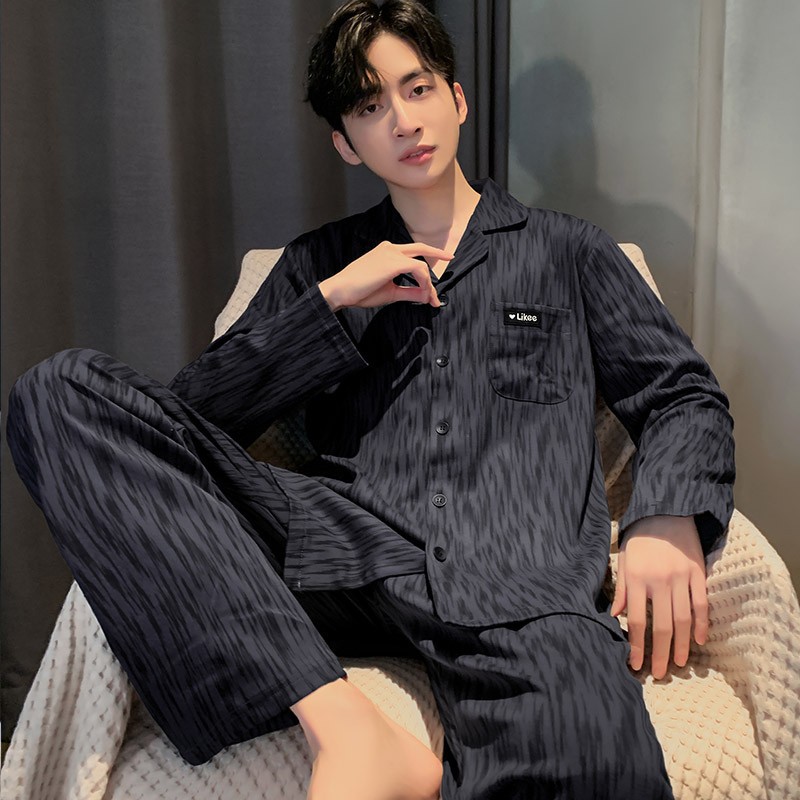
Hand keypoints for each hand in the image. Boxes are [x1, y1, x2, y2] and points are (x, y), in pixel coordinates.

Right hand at [319, 240, 453, 311]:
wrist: (340, 291)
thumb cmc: (360, 291)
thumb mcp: (390, 292)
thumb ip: (409, 292)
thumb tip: (427, 296)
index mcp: (386, 251)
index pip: (411, 256)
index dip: (424, 272)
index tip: (431, 290)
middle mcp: (390, 248)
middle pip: (420, 248)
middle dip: (437, 253)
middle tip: (450, 257)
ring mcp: (392, 253)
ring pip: (421, 265)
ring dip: (429, 283)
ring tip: (431, 299)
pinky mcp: (394, 262)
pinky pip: (418, 270)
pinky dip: (425, 282)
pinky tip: (425, 294)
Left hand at [610, 514, 707, 678]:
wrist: (666, 511)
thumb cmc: (640, 538)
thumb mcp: (623, 560)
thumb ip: (621, 589)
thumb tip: (614, 616)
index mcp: (637, 578)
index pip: (636, 621)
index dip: (636, 646)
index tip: (636, 664)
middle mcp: (659, 581)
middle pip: (662, 626)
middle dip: (660, 654)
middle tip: (660, 673)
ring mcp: (681, 578)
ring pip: (684, 619)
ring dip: (682, 645)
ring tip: (680, 663)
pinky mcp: (698, 573)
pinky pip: (702, 604)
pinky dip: (702, 624)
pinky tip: (699, 640)